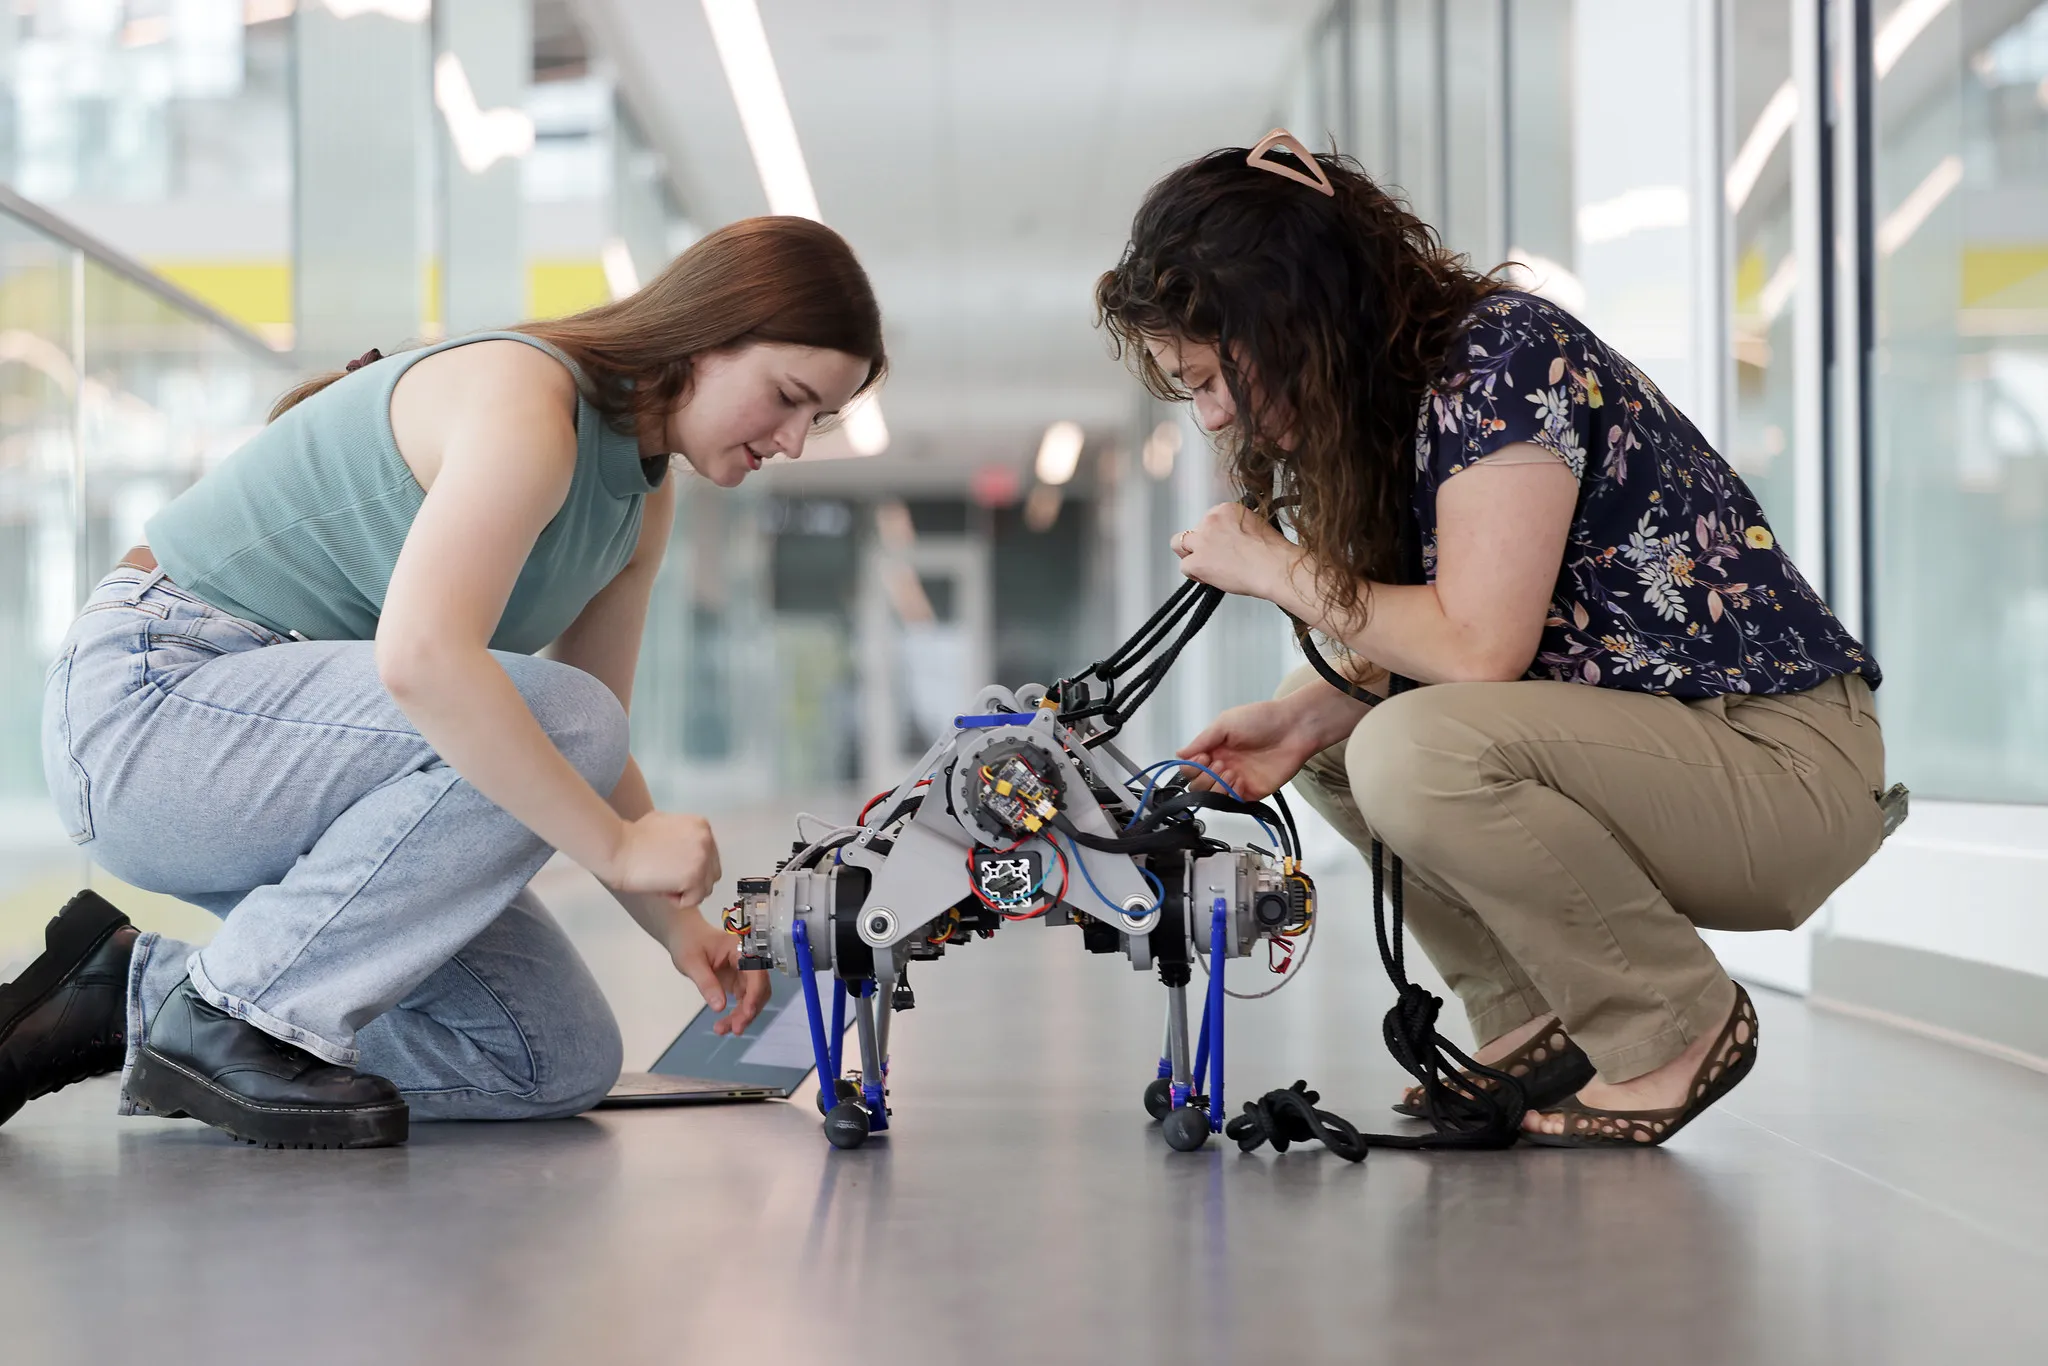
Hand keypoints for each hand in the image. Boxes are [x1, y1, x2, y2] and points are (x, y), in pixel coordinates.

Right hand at [606, 810, 721, 907]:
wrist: (618, 848)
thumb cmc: (633, 837)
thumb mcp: (664, 823)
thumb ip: (682, 834)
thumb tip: (686, 848)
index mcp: (701, 826)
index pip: (710, 857)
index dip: (689, 868)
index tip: (671, 869)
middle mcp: (706, 840)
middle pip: (711, 874)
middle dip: (692, 881)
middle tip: (667, 879)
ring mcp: (702, 858)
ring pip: (704, 889)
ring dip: (684, 892)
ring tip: (662, 883)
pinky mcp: (694, 877)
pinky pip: (693, 900)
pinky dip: (677, 901)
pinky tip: (660, 889)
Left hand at [669, 909, 771, 1034]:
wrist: (684, 937)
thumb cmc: (687, 943)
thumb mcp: (691, 962)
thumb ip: (706, 983)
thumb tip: (719, 1007)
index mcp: (741, 948)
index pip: (756, 972)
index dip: (754, 994)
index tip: (747, 1013)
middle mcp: (748, 960)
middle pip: (758, 988)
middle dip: (749, 1010)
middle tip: (735, 1029)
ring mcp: (745, 972)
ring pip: (753, 998)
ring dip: (743, 1015)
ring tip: (723, 1030)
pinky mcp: (739, 982)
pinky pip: (744, 1001)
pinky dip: (737, 1014)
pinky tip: (725, 1025)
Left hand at [1172, 503, 1300, 599]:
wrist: (1273, 567)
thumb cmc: (1273, 551)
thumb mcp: (1258, 525)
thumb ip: (1240, 527)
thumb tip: (1235, 537)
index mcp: (1226, 509)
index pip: (1210, 519)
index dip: (1215, 534)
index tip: (1223, 544)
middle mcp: (1210, 521)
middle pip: (1194, 530)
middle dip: (1201, 543)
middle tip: (1213, 556)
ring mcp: (1202, 541)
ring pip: (1179, 544)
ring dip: (1189, 554)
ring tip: (1203, 565)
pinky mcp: (1198, 561)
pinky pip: (1184, 567)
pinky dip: (1194, 574)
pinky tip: (1207, 578)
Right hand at [1177, 697, 1325, 800]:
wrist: (1293, 729)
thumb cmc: (1263, 719)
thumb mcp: (1224, 723)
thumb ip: (1201, 740)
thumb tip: (1180, 754)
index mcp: (1214, 749)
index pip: (1190, 768)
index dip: (1192, 767)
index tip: (1202, 758)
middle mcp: (1222, 765)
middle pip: (1198, 785)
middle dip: (1204, 777)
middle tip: (1219, 763)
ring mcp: (1236, 779)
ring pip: (1212, 796)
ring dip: (1216, 785)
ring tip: (1230, 770)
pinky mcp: (1251, 791)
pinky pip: (1232, 802)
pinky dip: (1230, 794)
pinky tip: (1239, 780)